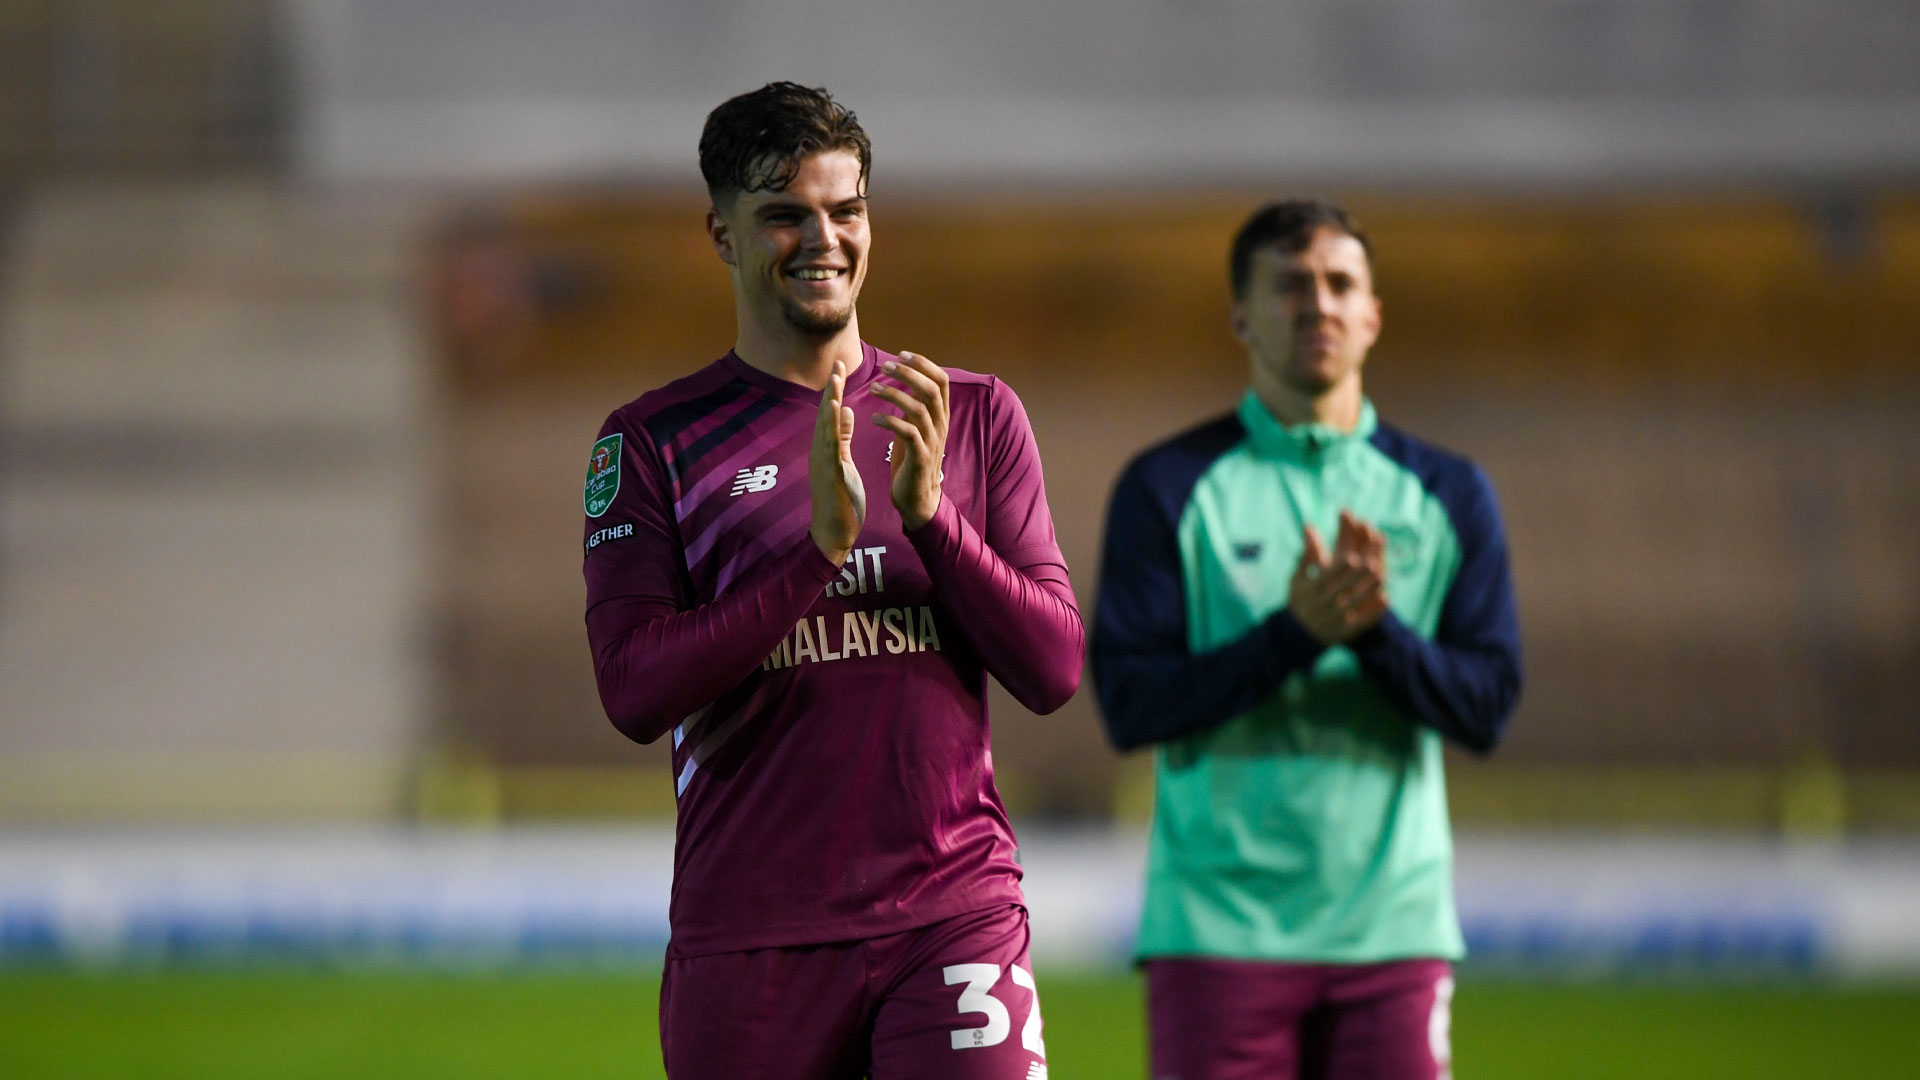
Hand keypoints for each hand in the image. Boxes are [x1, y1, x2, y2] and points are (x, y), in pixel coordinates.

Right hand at [809, 358, 864, 563]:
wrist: (833, 533)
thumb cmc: (840, 499)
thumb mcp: (843, 462)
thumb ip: (843, 437)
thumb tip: (848, 411)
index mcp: (826, 449)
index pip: (830, 414)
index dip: (835, 391)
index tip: (840, 368)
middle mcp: (820, 451)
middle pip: (825, 415)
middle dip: (831, 389)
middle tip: (836, 364)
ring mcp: (822, 462)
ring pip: (824, 427)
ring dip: (830, 401)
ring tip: (835, 379)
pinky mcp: (830, 473)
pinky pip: (831, 445)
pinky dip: (833, 426)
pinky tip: (837, 410)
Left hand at [869, 351, 947, 528]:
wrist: (918, 498)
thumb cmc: (912, 459)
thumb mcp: (917, 427)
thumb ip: (916, 405)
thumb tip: (909, 380)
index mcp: (940, 415)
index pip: (941, 380)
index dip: (923, 364)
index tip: (902, 354)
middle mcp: (941, 425)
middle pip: (932, 389)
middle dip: (909, 373)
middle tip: (886, 366)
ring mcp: (932, 441)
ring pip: (919, 408)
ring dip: (894, 394)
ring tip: (873, 388)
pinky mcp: (920, 457)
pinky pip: (908, 433)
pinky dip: (890, 421)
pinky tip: (874, 418)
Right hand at [1288, 510, 1387, 644]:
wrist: (1297, 635)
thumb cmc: (1300, 599)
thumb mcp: (1298, 578)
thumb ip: (1307, 554)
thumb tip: (1309, 526)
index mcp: (1312, 589)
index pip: (1327, 577)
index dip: (1340, 568)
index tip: (1353, 556)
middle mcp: (1322, 604)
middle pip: (1342, 588)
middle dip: (1357, 576)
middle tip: (1373, 563)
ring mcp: (1334, 618)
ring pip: (1354, 603)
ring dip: (1368, 589)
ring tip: (1382, 575)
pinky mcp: (1345, 631)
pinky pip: (1362, 621)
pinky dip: (1373, 610)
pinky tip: (1386, 598)